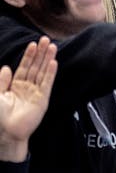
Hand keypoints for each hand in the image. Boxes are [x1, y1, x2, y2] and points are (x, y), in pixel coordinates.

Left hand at [0, 37, 57, 161]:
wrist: (5, 132)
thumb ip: (2, 81)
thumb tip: (7, 67)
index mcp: (14, 86)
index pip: (23, 67)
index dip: (28, 56)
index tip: (33, 44)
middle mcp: (26, 88)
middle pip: (35, 67)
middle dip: (40, 54)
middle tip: (46, 40)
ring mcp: (35, 93)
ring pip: (42, 72)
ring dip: (47, 59)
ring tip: (52, 46)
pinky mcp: (42, 99)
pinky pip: (47, 83)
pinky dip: (50, 73)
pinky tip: (53, 62)